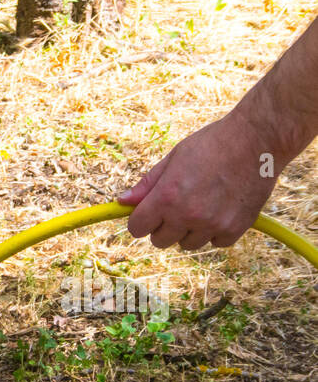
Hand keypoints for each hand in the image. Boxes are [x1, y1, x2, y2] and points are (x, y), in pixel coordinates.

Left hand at [117, 112, 277, 249]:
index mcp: (166, 197)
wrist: (259, 138)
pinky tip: (223, 208)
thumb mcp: (174, 158)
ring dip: (191, 230)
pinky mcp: (234, 229)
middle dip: (165, 226)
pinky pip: (215, 243)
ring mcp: (211, 224)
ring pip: (188, 244)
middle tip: (182, 204)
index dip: (142, 220)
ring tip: (205, 202)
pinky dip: (217, 231)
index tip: (150, 213)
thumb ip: (147, 184)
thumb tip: (122, 202)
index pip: (137, 229)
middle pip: (160, 241)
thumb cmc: (213, 143)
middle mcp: (186, 215)